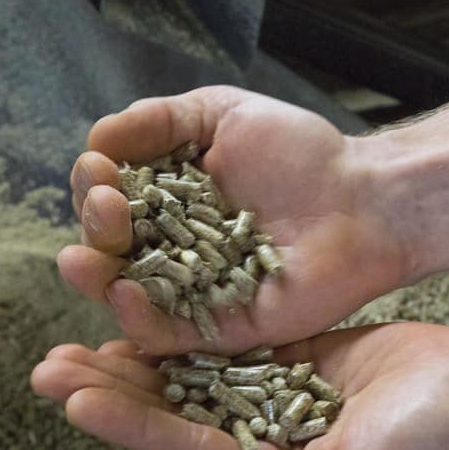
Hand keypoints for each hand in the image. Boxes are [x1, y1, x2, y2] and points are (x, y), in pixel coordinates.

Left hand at [30, 322, 448, 449]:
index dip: (128, 425)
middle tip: (47, 365)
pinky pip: (226, 338)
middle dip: (109, 390)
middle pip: (170, 412)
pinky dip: (185, 323)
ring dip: (134, 354)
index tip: (75, 396)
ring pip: (188, 373)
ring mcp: (271, 396)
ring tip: (79, 334)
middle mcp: (258, 442)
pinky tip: (146, 306)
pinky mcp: (289, 355)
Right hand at [59, 86, 410, 353]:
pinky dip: (138, 320)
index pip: (109, 199)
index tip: (100, 170)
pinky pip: (168, 335)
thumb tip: (95, 140)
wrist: (364, 197)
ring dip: (97, 279)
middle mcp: (172, 250)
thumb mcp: (221, 114)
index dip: (95, 187)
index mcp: (166, 202)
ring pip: (126, 296)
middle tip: (107, 206)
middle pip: (109, 250)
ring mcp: (194, 293)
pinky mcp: (220, 330)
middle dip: (95, 229)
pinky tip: (123, 294)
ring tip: (84, 259)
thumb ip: (159, 121)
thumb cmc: (299, 151)